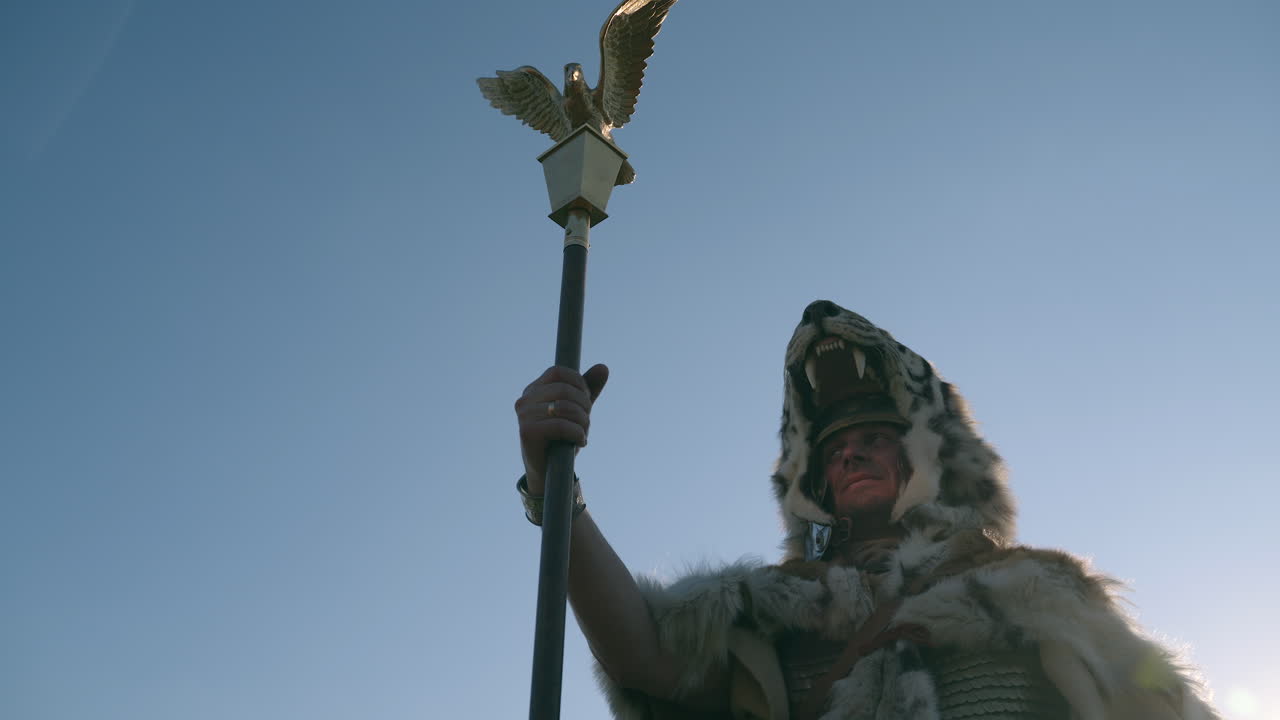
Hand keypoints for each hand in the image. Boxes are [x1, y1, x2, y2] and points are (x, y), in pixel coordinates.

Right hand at [515, 364, 608, 494]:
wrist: (548, 473)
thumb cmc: (562, 438)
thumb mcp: (578, 410)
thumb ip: (588, 390)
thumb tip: (603, 367)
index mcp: (533, 390)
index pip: (558, 372)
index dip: (578, 382)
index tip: (586, 400)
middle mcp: (525, 400)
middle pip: (564, 389)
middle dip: (584, 404)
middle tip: (587, 421)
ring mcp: (523, 416)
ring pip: (564, 407)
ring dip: (583, 421)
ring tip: (583, 433)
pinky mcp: (527, 432)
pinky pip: (561, 425)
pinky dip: (577, 433)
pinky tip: (580, 442)